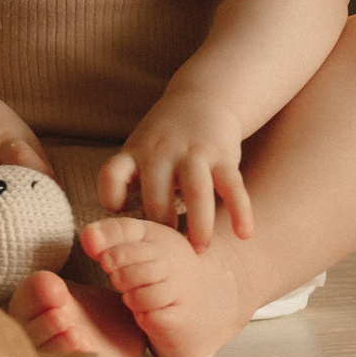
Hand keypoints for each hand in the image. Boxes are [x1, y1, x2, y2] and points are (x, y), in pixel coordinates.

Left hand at [101, 93, 253, 248]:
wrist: (201, 99)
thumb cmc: (162, 139)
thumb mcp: (137, 150)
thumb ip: (128, 183)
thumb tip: (120, 229)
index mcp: (135, 152)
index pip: (112, 174)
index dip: (110, 198)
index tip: (120, 217)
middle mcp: (162, 152)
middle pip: (156, 194)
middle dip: (162, 228)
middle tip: (167, 258)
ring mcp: (193, 153)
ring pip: (196, 192)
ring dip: (198, 225)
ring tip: (200, 250)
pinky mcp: (223, 155)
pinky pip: (232, 186)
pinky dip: (240, 211)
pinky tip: (245, 234)